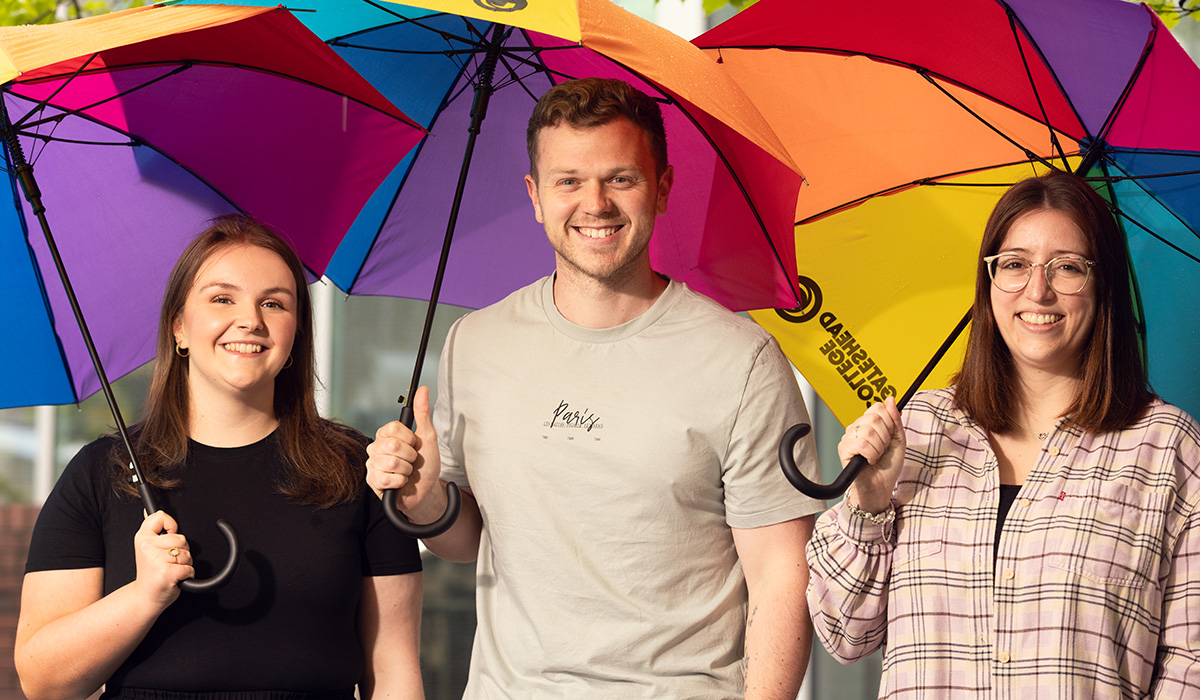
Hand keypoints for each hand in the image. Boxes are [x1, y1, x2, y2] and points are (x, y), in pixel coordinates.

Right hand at [132, 510, 191, 608]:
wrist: (144, 598)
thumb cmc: (150, 573)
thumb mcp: (146, 548)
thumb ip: (152, 529)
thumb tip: (148, 510)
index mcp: (142, 538)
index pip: (160, 517)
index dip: (171, 525)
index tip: (168, 535)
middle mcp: (147, 547)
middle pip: (181, 538)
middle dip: (182, 550)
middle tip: (168, 561)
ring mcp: (157, 560)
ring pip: (187, 554)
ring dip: (184, 564)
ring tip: (170, 570)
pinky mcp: (167, 573)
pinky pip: (189, 568)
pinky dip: (187, 574)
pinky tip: (175, 578)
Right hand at [366, 385, 446, 523]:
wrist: (426, 490)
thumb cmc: (425, 464)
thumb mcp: (428, 437)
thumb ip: (423, 413)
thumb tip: (423, 389)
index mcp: (386, 435)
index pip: (392, 428)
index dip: (409, 438)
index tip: (414, 445)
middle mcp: (376, 448)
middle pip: (392, 445)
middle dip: (410, 456)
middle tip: (412, 461)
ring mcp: (372, 465)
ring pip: (391, 463)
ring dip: (407, 470)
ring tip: (407, 472)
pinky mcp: (373, 482)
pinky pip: (387, 479)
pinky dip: (400, 482)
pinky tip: (400, 482)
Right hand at [839, 396, 904, 512]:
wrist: (880, 487)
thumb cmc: (888, 467)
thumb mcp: (898, 440)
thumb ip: (895, 420)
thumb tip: (890, 399)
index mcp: (868, 423)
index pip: (878, 407)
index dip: (889, 423)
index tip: (889, 437)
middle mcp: (856, 428)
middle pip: (874, 418)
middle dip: (885, 437)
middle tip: (882, 449)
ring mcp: (848, 437)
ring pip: (868, 431)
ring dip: (878, 448)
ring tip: (876, 456)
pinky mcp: (844, 449)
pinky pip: (861, 444)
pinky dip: (871, 455)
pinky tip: (869, 460)